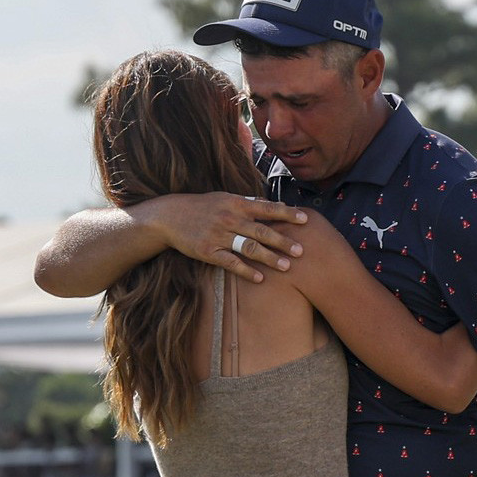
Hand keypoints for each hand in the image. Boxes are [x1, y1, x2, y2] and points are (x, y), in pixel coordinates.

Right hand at [165, 193, 306, 282]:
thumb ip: (248, 202)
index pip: (268, 208)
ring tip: (287, 267)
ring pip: (249, 248)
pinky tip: (260, 278)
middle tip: (301, 251)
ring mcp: (219, 235)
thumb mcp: (224, 198)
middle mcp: (230, 218)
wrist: (170, 216)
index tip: (306, 220)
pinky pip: (231, 263)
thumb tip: (271, 204)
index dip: (288, 214)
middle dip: (283, 241)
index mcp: (236, 203)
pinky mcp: (209, 251)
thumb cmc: (202, 207)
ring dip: (269, 258)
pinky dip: (247, 271)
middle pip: (262, 231)